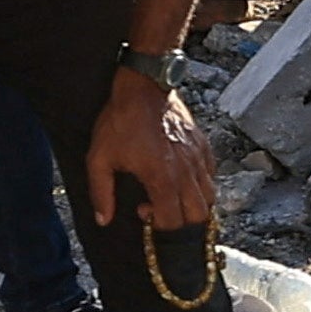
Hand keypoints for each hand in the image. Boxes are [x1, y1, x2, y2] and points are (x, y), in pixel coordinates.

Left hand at [88, 75, 219, 235]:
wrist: (143, 88)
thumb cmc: (120, 122)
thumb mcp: (99, 158)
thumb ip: (101, 193)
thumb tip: (103, 219)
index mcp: (162, 178)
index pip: (173, 220)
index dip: (158, 223)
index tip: (143, 209)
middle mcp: (186, 173)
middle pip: (198, 215)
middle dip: (180, 219)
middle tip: (160, 205)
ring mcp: (198, 159)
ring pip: (210, 197)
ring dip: (193, 204)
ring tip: (172, 194)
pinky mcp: (203, 147)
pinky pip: (211, 175)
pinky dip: (201, 184)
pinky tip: (181, 176)